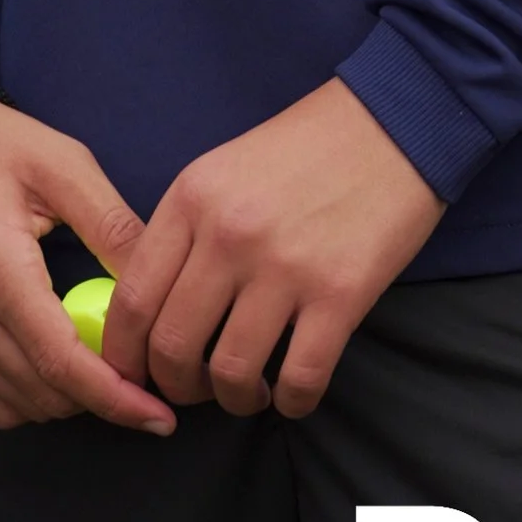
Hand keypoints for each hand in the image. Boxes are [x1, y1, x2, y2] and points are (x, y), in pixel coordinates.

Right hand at [0, 96, 173, 434]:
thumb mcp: (62, 164)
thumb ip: (111, 225)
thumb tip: (159, 285)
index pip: (61, 362)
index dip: (116, 398)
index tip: (160, 416)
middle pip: (45, 395)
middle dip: (102, 399)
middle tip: (144, 377)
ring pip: (19, 408)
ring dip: (68, 400)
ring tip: (106, 367)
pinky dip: (30, 398)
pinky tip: (58, 363)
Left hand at [102, 77, 445, 419]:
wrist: (396, 118)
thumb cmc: (308, 146)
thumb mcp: (225, 170)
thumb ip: (185, 232)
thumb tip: (152, 310)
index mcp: (193, 197)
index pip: (132, 300)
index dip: (125, 355)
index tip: (138, 374)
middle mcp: (229, 233)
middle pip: (172, 346)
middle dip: (177, 387)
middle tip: (196, 391)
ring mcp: (285, 265)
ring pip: (231, 373)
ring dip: (235, 399)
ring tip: (251, 390)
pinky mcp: (340, 292)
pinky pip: (300, 379)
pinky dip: (292, 402)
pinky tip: (294, 391)